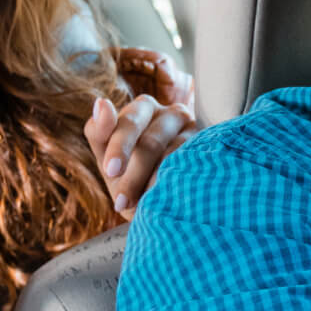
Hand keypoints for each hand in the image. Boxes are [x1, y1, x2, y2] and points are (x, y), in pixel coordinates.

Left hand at [85, 77, 197, 218]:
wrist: (163, 199)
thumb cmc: (130, 175)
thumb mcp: (108, 158)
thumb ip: (99, 132)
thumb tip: (101, 103)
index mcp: (142, 109)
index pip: (128, 122)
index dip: (119, 147)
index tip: (111, 171)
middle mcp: (170, 112)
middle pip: (151, 141)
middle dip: (134, 173)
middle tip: (122, 200)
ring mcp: (194, 129)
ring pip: (172, 156)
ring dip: (152, 184)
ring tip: (140, 207)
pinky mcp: (210, 146)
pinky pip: (190, 164)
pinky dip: (174, 182)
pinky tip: (164, 197)